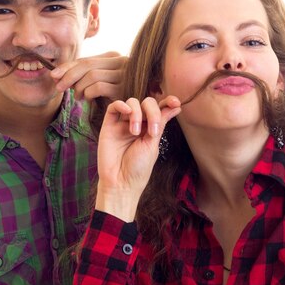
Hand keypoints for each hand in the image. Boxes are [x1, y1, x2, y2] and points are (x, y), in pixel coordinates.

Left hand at [50, 51, 126, 99]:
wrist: (128, 114)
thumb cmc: (110, 97)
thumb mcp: (95, 82)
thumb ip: (81, 74)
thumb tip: (55, 74)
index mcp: (114, 57)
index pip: (86, 59)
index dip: (68, 66)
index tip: (54, 75)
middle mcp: (122, 61)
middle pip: (88, 64)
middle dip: (69, 75)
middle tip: (58, 87)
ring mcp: (125, 74)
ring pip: (92, 75)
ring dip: (79, 87)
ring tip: (78, 97)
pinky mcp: (124, 88)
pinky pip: (98, 87)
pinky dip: (88, 93)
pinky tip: (88, 100)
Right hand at [95, 95, 180, 221]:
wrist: (121, 182)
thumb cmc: (138, 168)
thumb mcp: (153, 144)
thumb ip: (160, 123)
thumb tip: (176, 106)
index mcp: (151, 128)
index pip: (159, 109)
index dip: (167, 102)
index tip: (176, 102)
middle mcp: (137, 123)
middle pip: (147, 103)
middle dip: (152, 112)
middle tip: (152, 132)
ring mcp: (122, 124)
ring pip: (132, 102)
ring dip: (137, 114)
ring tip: (135, 132)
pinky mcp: (108, 125)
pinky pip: (113, 107)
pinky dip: (121, 105)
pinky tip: (126, 112)